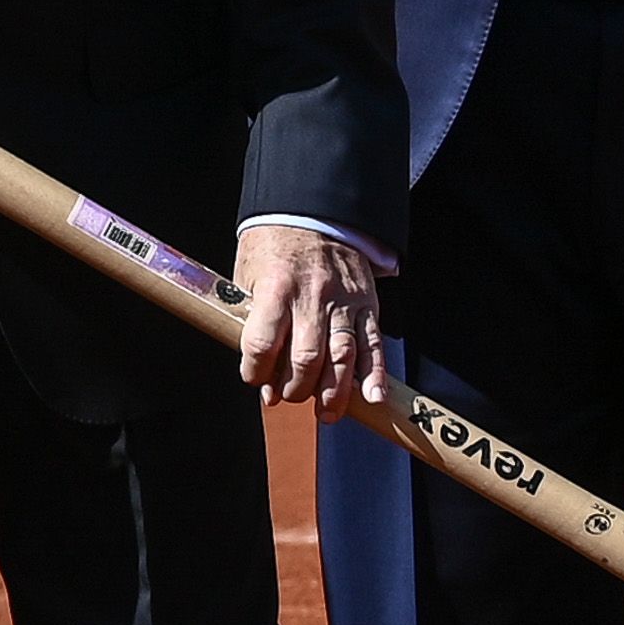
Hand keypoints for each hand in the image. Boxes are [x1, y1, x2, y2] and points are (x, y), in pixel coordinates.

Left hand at [232, 221, 391, 412]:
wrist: (314, 210)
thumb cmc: (273, 246)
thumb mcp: (247, 274)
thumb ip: (251, 322)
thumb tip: (261, 375)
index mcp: (275, 289)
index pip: (262, 345)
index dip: (255, 372)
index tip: (255, 380)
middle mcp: (311, 298)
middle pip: (306, 359)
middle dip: (295, 389)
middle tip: (289, 396)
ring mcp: (343, 302)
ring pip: (342, 357)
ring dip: (334, 393)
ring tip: (327, 414)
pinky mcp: (366, 305)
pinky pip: (373, 344)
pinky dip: (375, 374)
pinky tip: (373, 398)